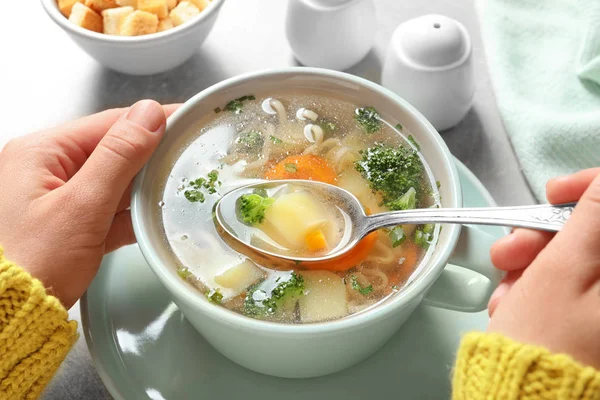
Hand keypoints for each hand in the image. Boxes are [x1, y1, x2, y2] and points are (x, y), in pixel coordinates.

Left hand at [0, 100, 178, 308]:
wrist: (9, 317)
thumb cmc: (33, 260)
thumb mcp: (82, 204)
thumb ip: (119, 156)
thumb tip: (150, 112)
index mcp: (43, 152)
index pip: (109, 123)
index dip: (152, 120)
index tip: (188, 118)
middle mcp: (48, 169)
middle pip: (113, 151)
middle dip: (152, 154)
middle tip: (192, 153)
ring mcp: (59, 198)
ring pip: (115, 181)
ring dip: (145, 185)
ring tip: (183, 183)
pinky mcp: (70, 225)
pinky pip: (108, 209)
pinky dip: (132, 213)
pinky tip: (157, 215)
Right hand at [486, 167, 599, 368]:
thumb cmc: (544, 340)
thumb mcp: (563, 270)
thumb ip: (590, 216)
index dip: (587, 187)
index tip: (551, 193)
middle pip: (591, 235)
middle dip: (543, 237)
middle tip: (509, 253)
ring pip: (573, 260)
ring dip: (532, 267)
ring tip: (505, 294)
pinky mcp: (589, 319)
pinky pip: (567, 286)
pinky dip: (538, 288)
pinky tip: (515, 304)